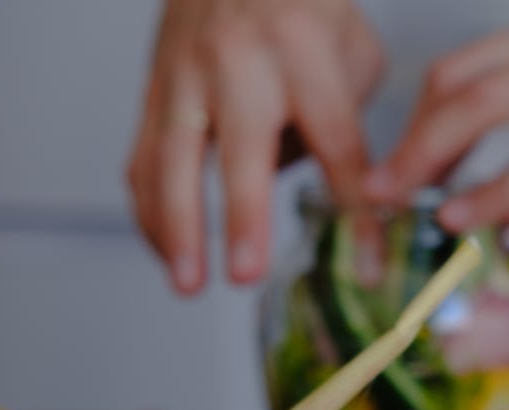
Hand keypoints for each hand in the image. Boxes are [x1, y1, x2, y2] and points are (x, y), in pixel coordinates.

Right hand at [128, 0, 383, 294]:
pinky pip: (142, 156)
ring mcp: (186, 75)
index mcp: (304, 52)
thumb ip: (348, 124)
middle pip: (242, 149)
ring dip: (177, 227)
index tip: (366, 263)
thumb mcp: (352, 51)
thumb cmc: (301, 11)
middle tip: (245, 273)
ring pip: (172, 158)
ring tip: (189, 283)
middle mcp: (240, 62)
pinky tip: (169, 251)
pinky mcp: (153, 89)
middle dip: (242, 217)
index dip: (354, 209)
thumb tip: (345, 201)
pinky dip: (150, 211)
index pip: (337, 144)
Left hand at [364, 0, 508, 232]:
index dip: (425, 119)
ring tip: (396, 206)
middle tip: (375, 189)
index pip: (471, 65)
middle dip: (407, 139)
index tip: (408, 164)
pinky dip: (496, 191)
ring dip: (428, 161)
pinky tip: (468, 218)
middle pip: (456, 80)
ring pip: (482, 108)